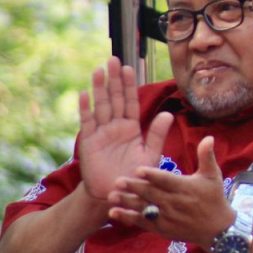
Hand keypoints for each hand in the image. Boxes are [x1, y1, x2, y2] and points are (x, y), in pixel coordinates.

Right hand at [77, 57, 170, 201]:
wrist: (116, 193)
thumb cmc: (135, 174)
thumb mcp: (150, 154)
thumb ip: (157, 134)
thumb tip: (168, 114)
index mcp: (132, 127)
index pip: (131, 101)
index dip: (130, 85)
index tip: (129, 67)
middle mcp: (116, 126)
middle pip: (115, 98)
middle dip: (114, 80)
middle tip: (113, 59)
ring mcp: (102, 133)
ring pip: (101, 106)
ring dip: (99, 88)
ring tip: (98, 70)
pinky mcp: (89, 142)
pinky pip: (88, 122)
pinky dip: (86, 108)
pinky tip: (84, 94)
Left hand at [107, 136, 235, 249]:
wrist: (217, 229)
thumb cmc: (214, 198)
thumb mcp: (213, 176)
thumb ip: (207, 156)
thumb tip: (208, 137)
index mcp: (186, 188)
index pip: (167, 180)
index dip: (152, 175)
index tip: (138, 169)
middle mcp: (175, 203)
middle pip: (152, 194)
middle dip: (134, 187)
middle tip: (117, 181)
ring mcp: (167, 217)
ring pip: (144, 208)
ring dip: (127, 202)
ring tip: (111, 196)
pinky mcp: (162, 229)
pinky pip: (142, 223)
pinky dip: (128, 218)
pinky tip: (114, 212)